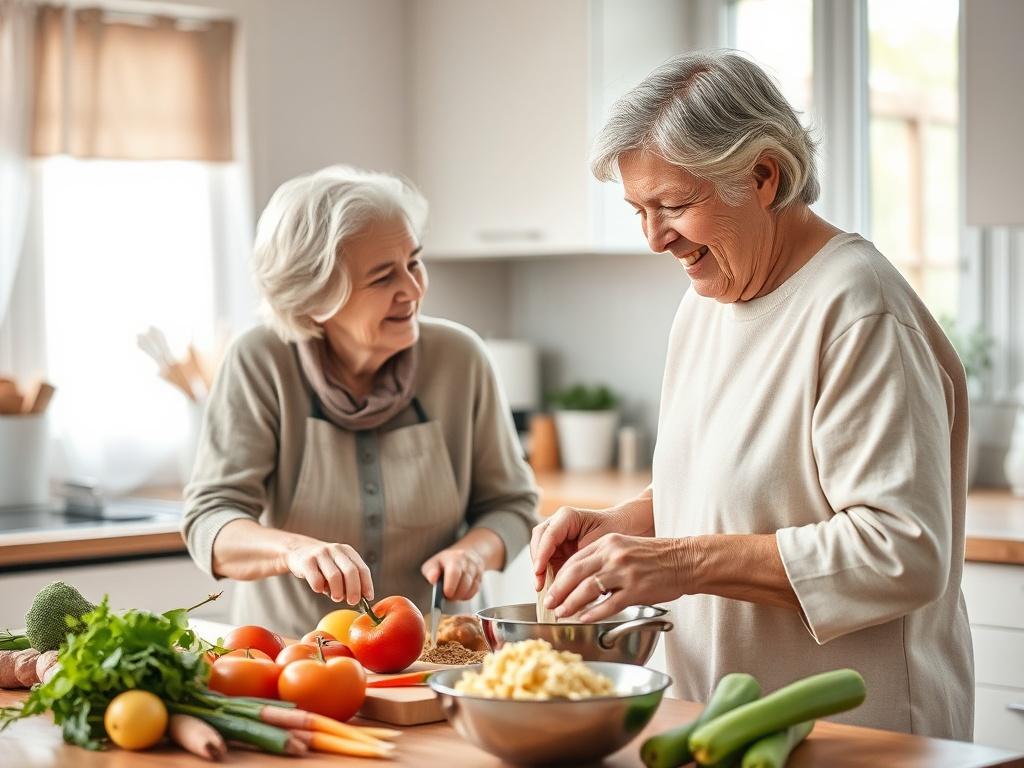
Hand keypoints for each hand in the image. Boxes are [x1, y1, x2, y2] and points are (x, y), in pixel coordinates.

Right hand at [283, 540, 372, 604]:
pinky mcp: (306, 561)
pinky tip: (319, 589)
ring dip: (337, 592)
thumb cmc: (323, 565)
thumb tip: (359, 598)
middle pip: (350, 571)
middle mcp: (335, 550)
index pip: (362, 568)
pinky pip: (317, 580)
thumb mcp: (338, 565)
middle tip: (353, 602)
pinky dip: (320, 589)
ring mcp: (321, 554)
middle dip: (354, 590)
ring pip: (334, 576)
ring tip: (336, 597)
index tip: (368, 597)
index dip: (367, 584)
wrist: (298, 550)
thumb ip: (348, 579)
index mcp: (347, 551)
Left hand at [421, 547, 485, 600]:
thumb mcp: (433, 563)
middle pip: (465, 581)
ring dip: (461, 595)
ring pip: (472, 586)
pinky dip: (467, 595)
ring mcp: (475, 568)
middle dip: (456, 593)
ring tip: (453, 595)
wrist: (464, 555)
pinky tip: (460, 593)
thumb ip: (430, 571)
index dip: (450, 585)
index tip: (446, 594)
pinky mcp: (480, 575)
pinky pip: (476, 589)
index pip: (454, 572)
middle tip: (447, 597)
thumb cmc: (444, 563)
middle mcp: (466, 561)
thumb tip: (433, 579)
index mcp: (453, 557)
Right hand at [530, 505, 633, 591]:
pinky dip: (546, 574)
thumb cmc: (615, 532)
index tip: (539, 571)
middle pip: (538, 540)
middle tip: (539, 584)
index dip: (542, 554)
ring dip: (539, 570)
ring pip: (539, 551)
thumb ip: (586, 560)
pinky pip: (546, 560)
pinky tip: (550, 587)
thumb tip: (574, 585)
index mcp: (568, 517)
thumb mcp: (601, 546)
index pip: (549, 534)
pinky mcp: (558, 548)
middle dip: (537, 562)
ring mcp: (556, 536)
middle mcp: (558, 524)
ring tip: (542, 589)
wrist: (625, 528)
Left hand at [543, 533, 686, 621]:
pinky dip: (593, 613)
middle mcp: (614, 555)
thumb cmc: (656, 557)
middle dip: (558, 590)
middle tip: (550, 603)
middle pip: (575, 573)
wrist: (686, 561)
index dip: (559, 576)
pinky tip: (584, 618)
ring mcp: (625, 572)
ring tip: (562, 613)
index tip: (551, 588)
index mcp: (609, 543)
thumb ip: (604, 558)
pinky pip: (609, 604)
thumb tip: (580, 578)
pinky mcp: (637, 590)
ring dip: (571, 603)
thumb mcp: (626, 547)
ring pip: (588, 589)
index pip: (575, 560)